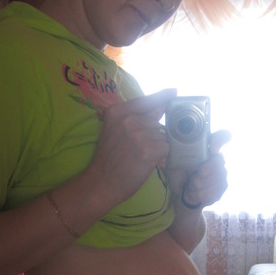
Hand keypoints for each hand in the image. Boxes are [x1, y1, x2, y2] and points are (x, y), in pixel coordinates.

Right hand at [87, 88, 175, 204]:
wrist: (101, 182)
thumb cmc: (109, 159)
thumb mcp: (114, 130)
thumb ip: (135, 117)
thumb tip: (162, 105)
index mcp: (117, 112)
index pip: (146, 100)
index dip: (162, 96)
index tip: (174, 92)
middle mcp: (128, 119)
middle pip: (156, 120)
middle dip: (154, 134)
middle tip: (140, 148)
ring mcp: (138, 134)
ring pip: (162, 135)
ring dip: (157, 146)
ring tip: (142, 157)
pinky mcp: (147, 149)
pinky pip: (166, 148)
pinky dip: (162, 157)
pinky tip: (149, 162)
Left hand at [168, 129, 230, 209]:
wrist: (180, 194)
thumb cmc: (178, 174)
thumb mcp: (171, 162)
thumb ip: (171, 153)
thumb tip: (165, 151)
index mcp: (206, 148)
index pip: (222, 136)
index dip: (219, 140)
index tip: (212, 148)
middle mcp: (216, 159)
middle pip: (220, 160)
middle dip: (209, 168)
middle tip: (198, 174)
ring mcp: (221, 173)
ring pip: (218, 177)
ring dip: (200, 184)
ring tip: (189, 186)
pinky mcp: (221, 187)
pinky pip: (215, 190)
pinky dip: (201, 194)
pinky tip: (192, 193)